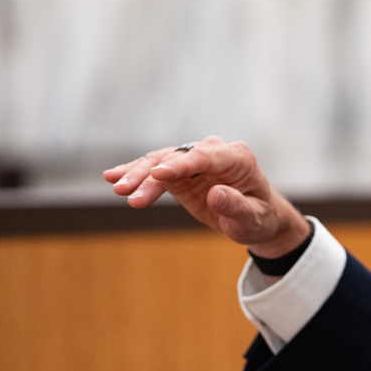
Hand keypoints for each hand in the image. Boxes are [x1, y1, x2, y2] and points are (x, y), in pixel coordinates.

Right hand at [102, 137, 310, 256]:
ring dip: (138, 175)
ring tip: (118, 189)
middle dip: (151, 174)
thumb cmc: (259, 218)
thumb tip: (216, 194)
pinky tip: (112, 176)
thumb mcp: (252, 219)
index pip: (205, 156)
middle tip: (126, 192)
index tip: (158, 174)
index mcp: (238, 157)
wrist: (257, 218)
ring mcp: (197, 159)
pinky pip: (156, 170)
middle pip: (178, 157)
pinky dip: (136, 173)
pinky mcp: (182, 171)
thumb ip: (236, 207)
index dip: (180, 164)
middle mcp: (216, 151)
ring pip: (162, 161)